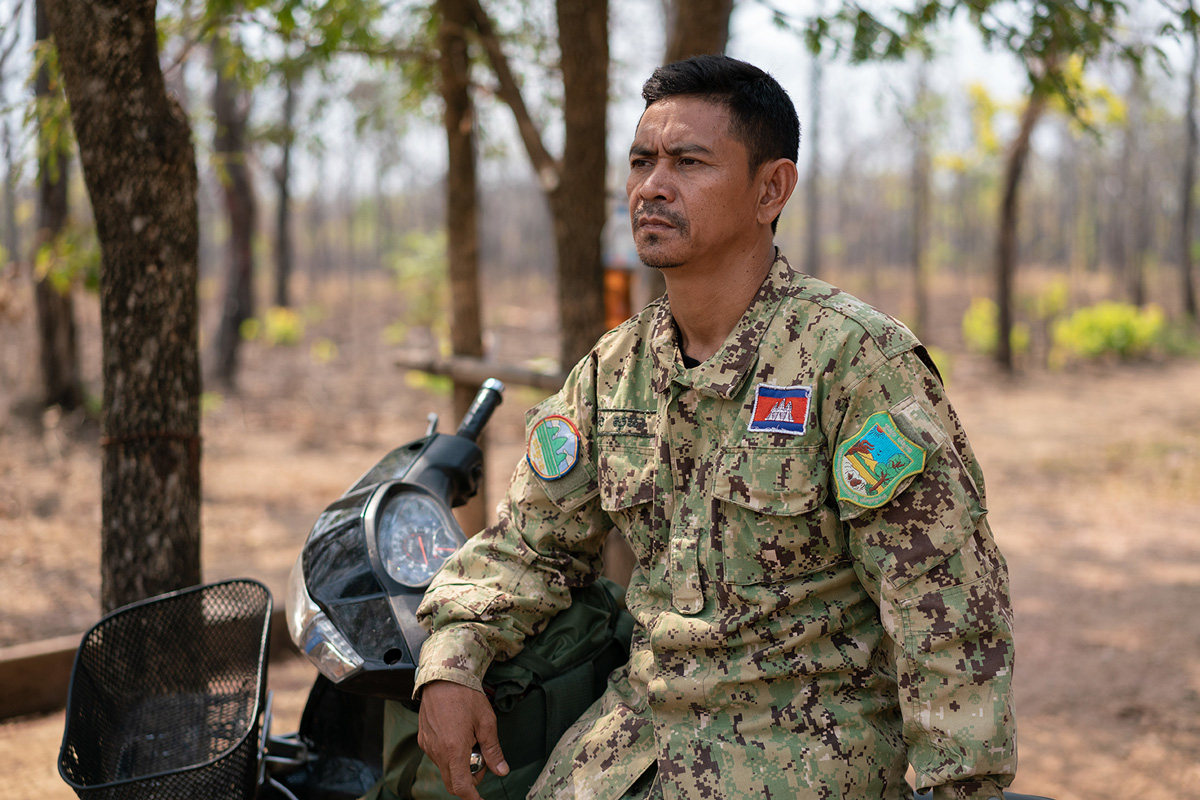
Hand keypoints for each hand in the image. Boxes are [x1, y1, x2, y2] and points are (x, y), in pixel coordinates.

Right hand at [417, 680, 509, 799]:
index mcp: (454, 749)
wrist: (443, 675)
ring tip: (471, 742)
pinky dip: (449, 755)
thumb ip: (493, 750)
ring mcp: (427, 745)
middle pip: (451, 781)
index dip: (472, 797)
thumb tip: (502, 770)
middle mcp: (437, 751)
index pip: (460, 786)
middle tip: (481, 762)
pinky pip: (437, 756)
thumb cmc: (466, 695)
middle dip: (468, 780)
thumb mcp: (486, 722)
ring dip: (459, 766)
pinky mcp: (423, 738)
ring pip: (444, 768)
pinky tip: (459, 736)